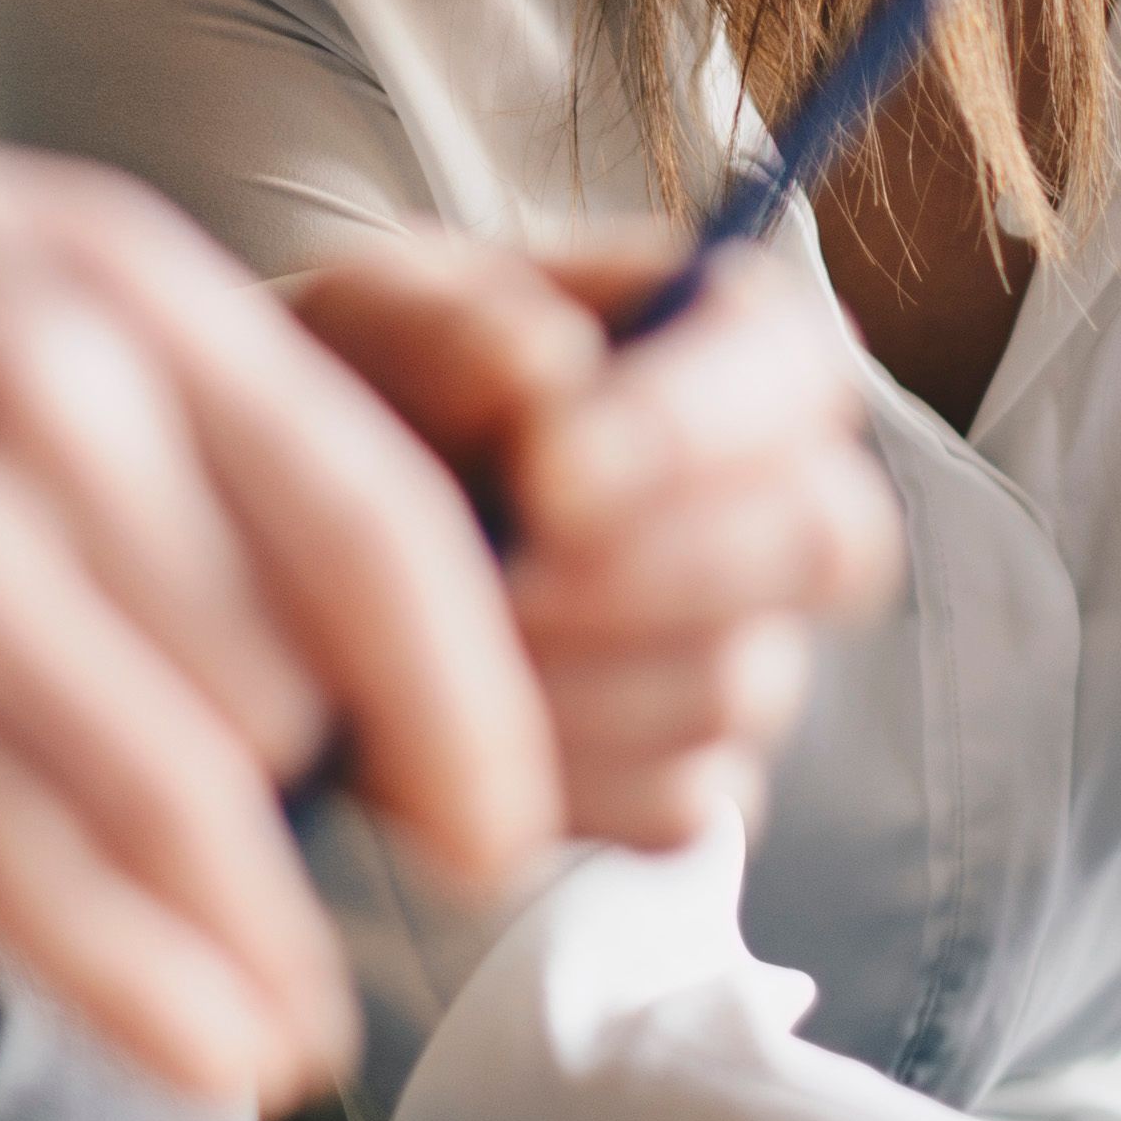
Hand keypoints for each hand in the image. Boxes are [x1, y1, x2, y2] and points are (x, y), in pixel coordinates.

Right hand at [0, 81, 553, 1107]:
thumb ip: (153, 417)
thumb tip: (310, 636)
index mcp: (118, 284)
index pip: (375, 522)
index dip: (469, 698)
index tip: (497, 819)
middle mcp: (52, 401)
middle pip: (284, 682)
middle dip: (308, 814)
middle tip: (313, 896)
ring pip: (182, 795)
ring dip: (252, 938)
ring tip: (285, 1030)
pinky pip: (31, 866)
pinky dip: (143, 983)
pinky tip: (208, 1046)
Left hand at [275, 235, 902, 846]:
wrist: (299, 540)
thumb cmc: (363, 392)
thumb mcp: (368, 315)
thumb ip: (446, 327)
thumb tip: (544, 371)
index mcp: (726, 344)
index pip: (799, 371)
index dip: (695, 430)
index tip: (548, 473)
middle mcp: (771, 499)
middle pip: (820, 542)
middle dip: (648, 572)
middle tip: (503, 578)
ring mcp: (744, 652)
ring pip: (740, 686)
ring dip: (578, 678)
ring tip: (454, 643)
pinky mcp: (689, 780)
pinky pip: (677, 804)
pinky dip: (562, 779)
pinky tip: (471, 730)